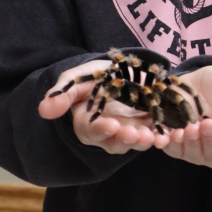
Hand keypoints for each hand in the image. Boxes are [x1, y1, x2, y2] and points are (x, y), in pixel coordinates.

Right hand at [39, 60, 169, 153]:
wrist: (117, 70)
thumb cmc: (92, 76)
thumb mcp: (75, 80)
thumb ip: (62, 94)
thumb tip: (43, 110)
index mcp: (87, 123)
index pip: (92, 131)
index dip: (100, 130)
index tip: (109, 126)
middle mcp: (108, 132)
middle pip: (115, 141)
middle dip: (126, 139)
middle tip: (136, 135)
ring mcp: (128, 129)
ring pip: (135, 141)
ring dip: (144, 140)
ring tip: (154, 137)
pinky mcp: (146, 124)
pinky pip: (153, 133)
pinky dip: (161, 135)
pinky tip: (169, 134)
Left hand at [162, 65, 211, 169]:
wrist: (202, 77)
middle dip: (211, 141)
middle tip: (207, 123)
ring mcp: (198, 148)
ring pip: (194, 155)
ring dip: (190, 144)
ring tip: (187, 128)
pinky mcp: (176, 141)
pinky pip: (172, 149)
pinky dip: (168, 145)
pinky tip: (164, 135)